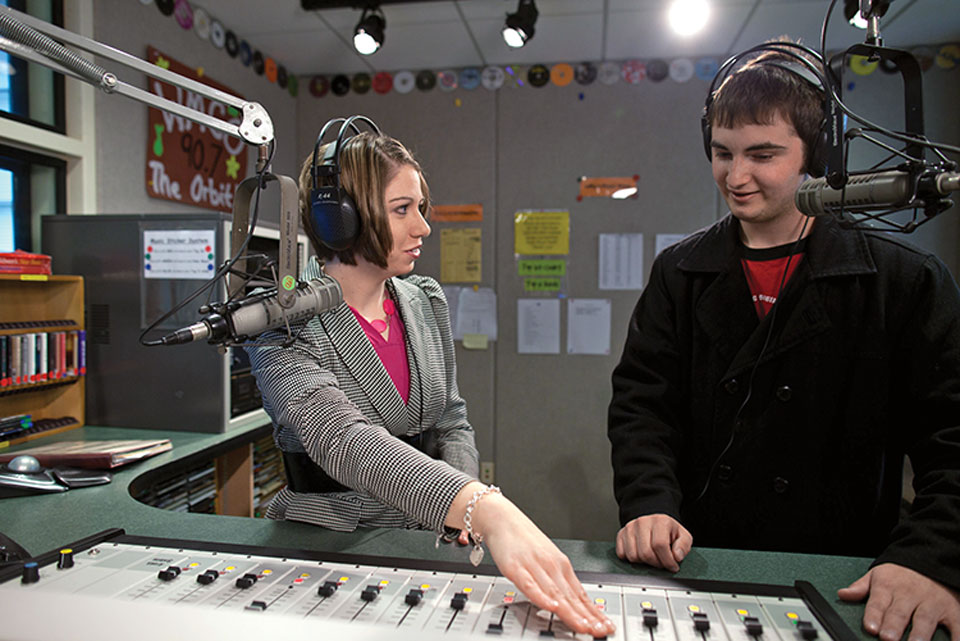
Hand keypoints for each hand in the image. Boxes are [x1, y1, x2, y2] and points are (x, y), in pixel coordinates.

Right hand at [454, 486, 614, 637]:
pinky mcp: (516, 567)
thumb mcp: (546, 558)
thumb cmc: (522, 539)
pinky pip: (530, 585)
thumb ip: (557, 581)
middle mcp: (551, 566)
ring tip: (583, 627)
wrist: (502, 518)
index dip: (593, 613)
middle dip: (587, 617)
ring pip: (556, 593)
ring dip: (571, 612)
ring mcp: (535, 566)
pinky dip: (541, 597)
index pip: (580, 593)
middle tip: (601, 631)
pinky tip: (551, 606)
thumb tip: (571, 601)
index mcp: (561, 565)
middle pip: (571, 596)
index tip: (605, 626)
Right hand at [615, 513, 691, 571]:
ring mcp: (630, 528)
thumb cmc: (668, 531)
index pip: (660, 545)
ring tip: (652, 558)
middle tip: (662, 563)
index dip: (667, 560)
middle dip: (656, 564)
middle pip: (646, 553)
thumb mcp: (683, 536)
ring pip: (633, 556)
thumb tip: (677, 556)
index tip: (673, 566)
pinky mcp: (621, 534)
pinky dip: (632, 560)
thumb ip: (683, 546)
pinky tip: (641, 555)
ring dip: (644, 563)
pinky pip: (622, 554)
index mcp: (660, 521)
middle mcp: (642, 522)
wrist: (654, 521)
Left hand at [838, 563, 959, 640]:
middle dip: (893, 626)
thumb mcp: (877, 575)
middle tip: (887, 638)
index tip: (870, 628)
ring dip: (919, 633)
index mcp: (888, 587)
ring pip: (925, 619)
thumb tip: (842, 594)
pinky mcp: (952, 610)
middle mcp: (910, 595)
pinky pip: (956, 625)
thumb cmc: (901, 574)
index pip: (878, 603)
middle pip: (900, 613)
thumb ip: (860, 588)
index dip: (874, 615)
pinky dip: (956, 636)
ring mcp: (932, 603)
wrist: (931, 559)